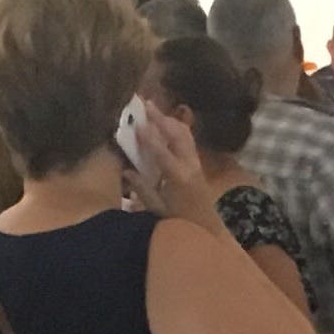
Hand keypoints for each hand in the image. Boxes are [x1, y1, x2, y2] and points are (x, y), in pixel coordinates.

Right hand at [119, 98, 205, 215]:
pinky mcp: (198, 163)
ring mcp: (196, 162)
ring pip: (184, 133)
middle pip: (177, 134)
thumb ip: (142, 188)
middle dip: (161, 118)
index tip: (137, 124)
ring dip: (169, 120)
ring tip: (154, 110)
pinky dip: (176, 128)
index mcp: (178, 177)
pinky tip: (165, 125)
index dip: (149, 137)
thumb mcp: (157, 209)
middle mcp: (189, 165)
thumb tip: (126, 170)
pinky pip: (187, 140)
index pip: (162, 152)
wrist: (207, 229)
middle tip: (145, 104)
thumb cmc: (180, 222)